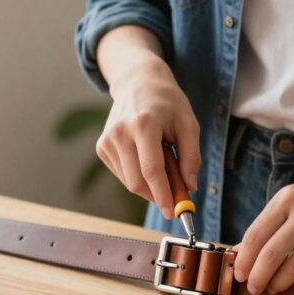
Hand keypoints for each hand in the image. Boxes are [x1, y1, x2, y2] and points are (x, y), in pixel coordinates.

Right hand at [97, 59, 200, 218]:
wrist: (139, 82)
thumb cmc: (167, 103)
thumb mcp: (189, 124)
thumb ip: (191, 156)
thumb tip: (190, 187)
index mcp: (143, 124)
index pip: (151, 170)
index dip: (163, 195)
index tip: (173, 211)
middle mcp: (120, 133)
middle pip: (136, 181)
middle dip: (158, 195)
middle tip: (176, 195)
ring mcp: (107, 140)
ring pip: (129, 182)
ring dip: (149, 185)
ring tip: (163, 162)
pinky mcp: (101, 147)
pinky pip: (122, 174)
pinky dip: (138, 176)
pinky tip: (146, 158)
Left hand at [232, 157, 293, 294]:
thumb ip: (271, 222)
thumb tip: (242, 251)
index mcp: (287, 198)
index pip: (255, 235)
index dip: (243, 260)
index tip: (238, 274)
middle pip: (271, 255)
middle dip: (257, 277)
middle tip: (253, 287)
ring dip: (279, 283)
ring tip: (273, 287)